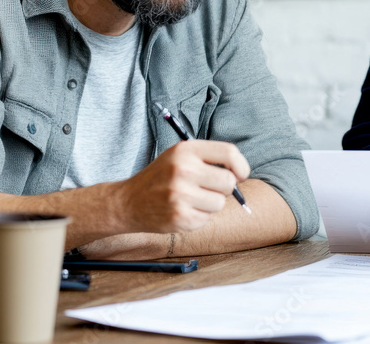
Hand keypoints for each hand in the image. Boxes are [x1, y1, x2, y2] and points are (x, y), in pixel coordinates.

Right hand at [115, 140, 249, 233]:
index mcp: (186, 150)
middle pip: (229, 182)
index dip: (241, 166)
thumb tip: (240, 174)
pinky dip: (199, 217)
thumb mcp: (180, 156)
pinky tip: (183, 210)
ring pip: (220, 203)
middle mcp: (183, 170)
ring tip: (191, 199)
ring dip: (211, 204)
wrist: (129, 202)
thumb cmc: (161, 177)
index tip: (240, 174)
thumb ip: (209, 159)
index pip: (229, 153)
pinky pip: (207, 219)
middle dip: (224, 188)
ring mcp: (181, 195)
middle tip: (208, 189)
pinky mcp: (180, 217)